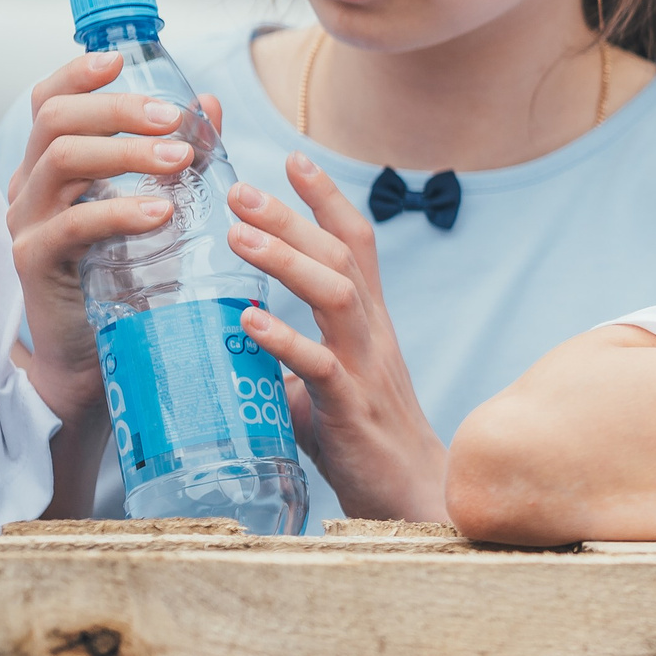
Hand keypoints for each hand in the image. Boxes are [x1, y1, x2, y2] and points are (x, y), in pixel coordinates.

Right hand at [6, 52, 224, 424]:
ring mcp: (29, 224)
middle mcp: (32, 188)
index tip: (118, 59)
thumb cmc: (127, 276)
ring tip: (181, 159)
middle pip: (57, 122)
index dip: (77, 75)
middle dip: (118, 110)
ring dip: (125, 152)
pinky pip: (71, 226)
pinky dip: (118, 211)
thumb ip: (178, 156)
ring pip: (62, 162)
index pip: (51, 104)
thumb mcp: (153, 207)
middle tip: (175, 117)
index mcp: (54, 168)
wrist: (92, 356)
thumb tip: (208, 105)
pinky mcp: (38, 264)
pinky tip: (160, 213)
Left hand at [224, 153, 448, 520]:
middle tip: (239, 188)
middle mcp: (373, 334)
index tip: (293, 157)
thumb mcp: (327, 385)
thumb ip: (289, 359)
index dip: (327, 198)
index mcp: (369, 324)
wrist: (417, 498)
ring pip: (337, 294)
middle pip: (342, 255)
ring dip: (288, 260)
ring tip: (240, 236)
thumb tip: (237, 347)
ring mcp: (366, 368)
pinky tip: (248, 321)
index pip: (357, 244)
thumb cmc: (367, 442)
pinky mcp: (353, 409)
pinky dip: (284, 339)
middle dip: (292, 215)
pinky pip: (320, 366)